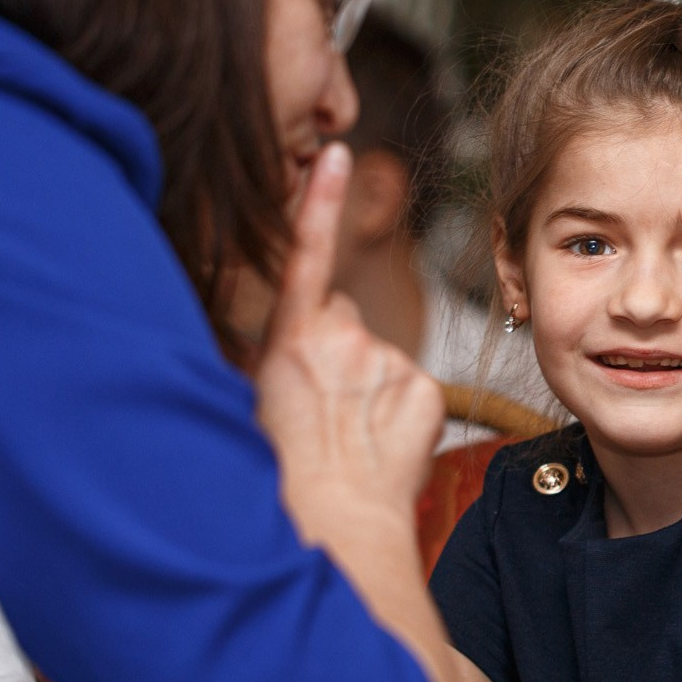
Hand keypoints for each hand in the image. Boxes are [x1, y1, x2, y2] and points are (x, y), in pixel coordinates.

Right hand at [254, 143, 444, 545]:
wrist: (334, 529)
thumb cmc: (286, 479)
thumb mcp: (257, 409)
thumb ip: (282, 364)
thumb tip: (300, 350)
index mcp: (288, 342)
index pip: (306, 255)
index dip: (320, 202)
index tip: (338, 152)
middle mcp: (338, 340)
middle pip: (345, 325)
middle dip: (338, 357)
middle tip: (322, 415)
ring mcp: (385, 363)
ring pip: (380, 362)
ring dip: (369, 392)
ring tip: (348, 442)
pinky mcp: (424, 389)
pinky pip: (414, 390)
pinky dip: (401, 413)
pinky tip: (380, 448)